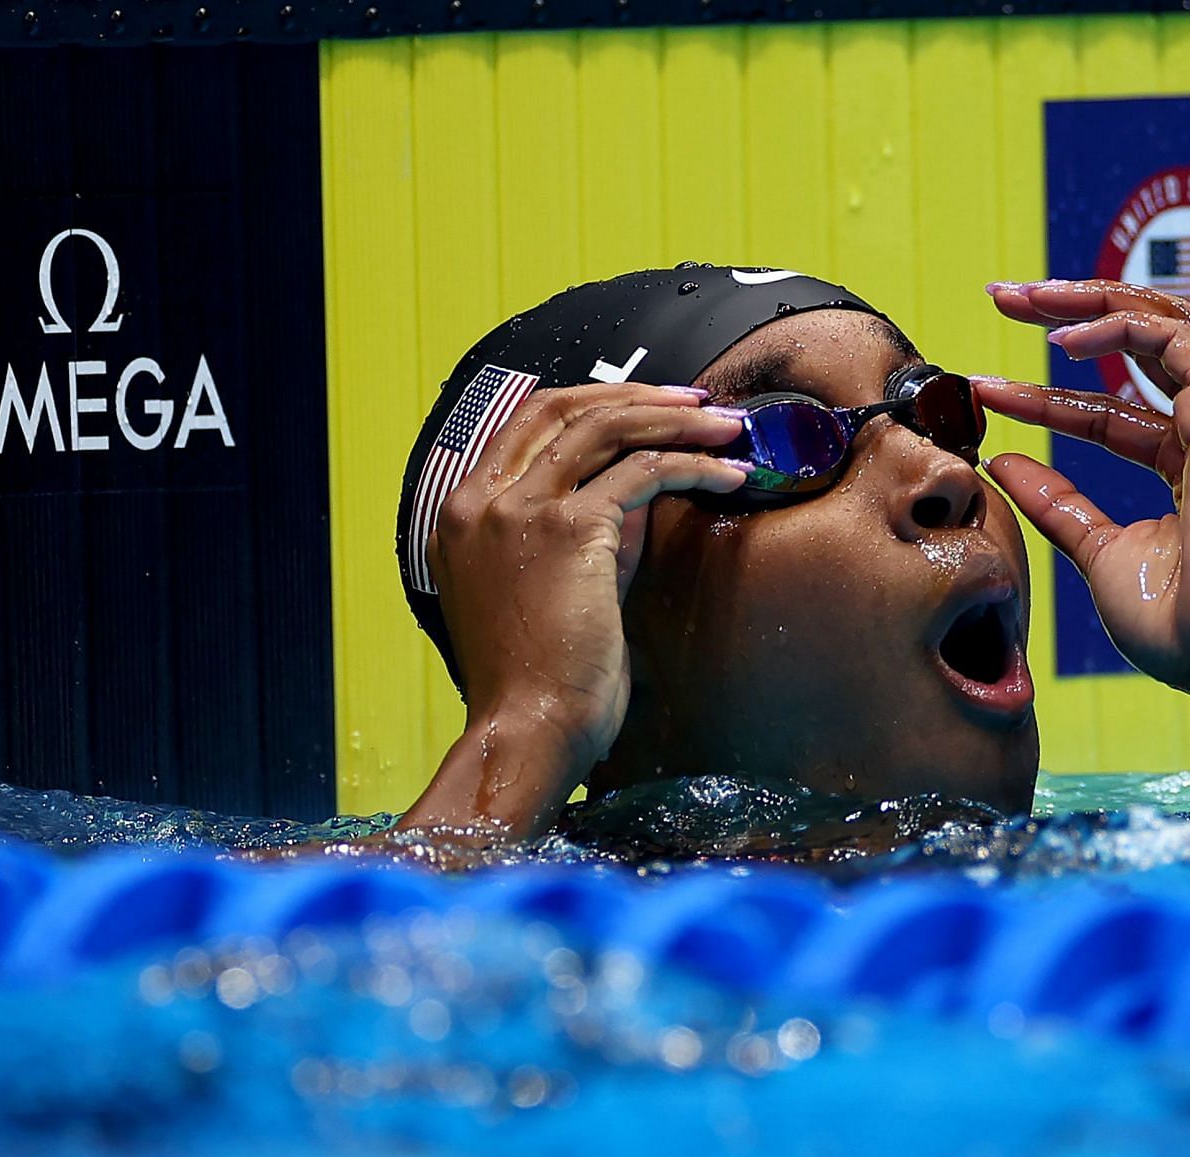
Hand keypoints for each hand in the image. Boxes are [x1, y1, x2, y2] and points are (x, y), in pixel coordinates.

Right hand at [427, 382, 748, 777]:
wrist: (531, 728)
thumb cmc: (543, 679)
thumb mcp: (555, 586)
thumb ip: (585, 529)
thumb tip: (642, 478)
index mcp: (461, 513)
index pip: (527, 423)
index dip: (593, 403)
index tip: (648, 406)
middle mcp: (479, 501)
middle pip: (562, 407)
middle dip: (637, 396)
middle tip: (696, 403)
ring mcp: (518, 509)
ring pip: (605, 426)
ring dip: (675, 420)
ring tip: (726, 427)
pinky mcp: (567, 528)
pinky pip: (642, 472)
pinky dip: (693, 467)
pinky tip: (729, 479)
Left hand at [976, 280, 1189, 698]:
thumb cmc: (1175, 621)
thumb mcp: (1097, 550)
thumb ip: (1056, 503)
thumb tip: (1004, 462)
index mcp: (1187, 463)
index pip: (1107, 410)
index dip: (1043, 396)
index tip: (982, 389)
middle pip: (1141, 341)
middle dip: (1070, 309)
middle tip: (1003, 296)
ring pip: (1161, 321)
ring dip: (1088, 300)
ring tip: (1021, 299)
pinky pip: (1173, 340)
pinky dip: (1117, 327)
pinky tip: (1061, 342)